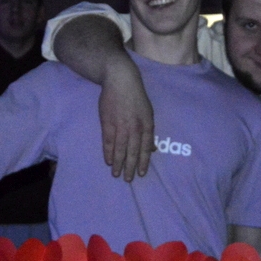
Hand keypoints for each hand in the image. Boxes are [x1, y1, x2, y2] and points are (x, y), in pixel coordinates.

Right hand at [99, 58, 154, 181]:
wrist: (120, 81)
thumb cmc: (136, 96)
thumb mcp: (148, 112)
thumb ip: (149, 132)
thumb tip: (153, 149)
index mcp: (146, 124)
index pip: (146, 148)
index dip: (144, 162)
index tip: (141, 173)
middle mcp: (134, 127)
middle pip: (133, 151)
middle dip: (130, 167)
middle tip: (128, 179)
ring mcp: (120, 125)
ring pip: (120, 149)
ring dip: (118, 163)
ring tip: (116, 174)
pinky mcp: (107, 122)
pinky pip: (107, 141)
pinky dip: (108, 152)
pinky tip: (108, 160)